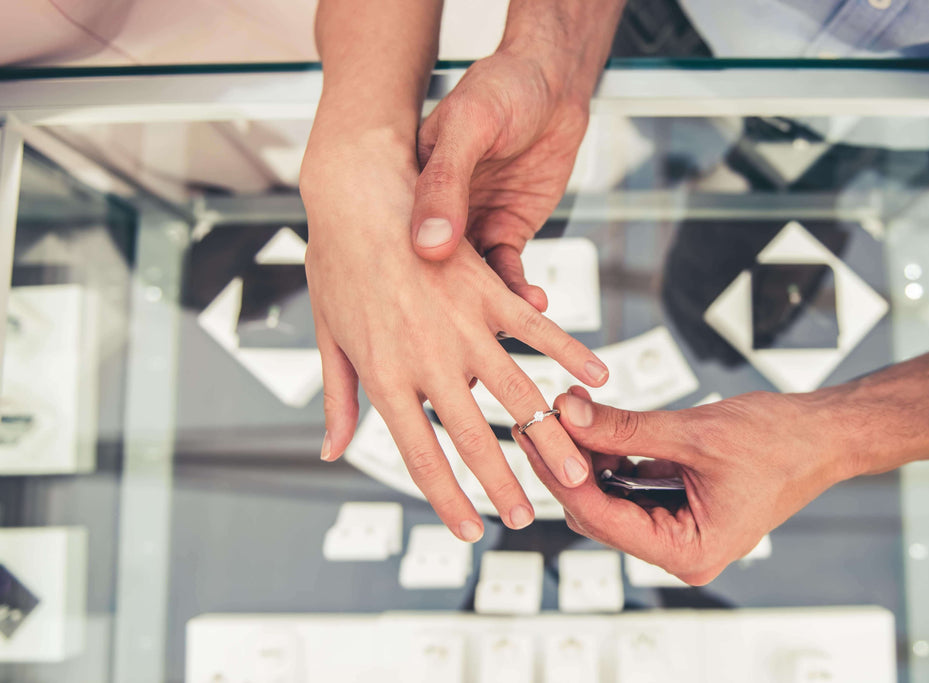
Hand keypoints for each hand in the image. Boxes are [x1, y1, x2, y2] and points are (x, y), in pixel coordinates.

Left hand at [300, 133, 608, 540]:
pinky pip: (538, 329)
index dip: (447, 499)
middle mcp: (429, 359)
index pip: (421, 456)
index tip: (469, 528)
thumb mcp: (329, 336)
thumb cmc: (337, 259)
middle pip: (476, 438)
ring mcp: (463, 324)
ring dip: (550, 437)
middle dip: (505, 485)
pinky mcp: (488, 290)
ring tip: (576, 468)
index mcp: (386, 376)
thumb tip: (332, 449)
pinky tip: (597, 376)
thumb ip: (338, 398)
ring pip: (518, 393)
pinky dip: (571, 353)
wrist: (358, 187)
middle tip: (529, 517)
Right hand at [410, 51, 589, 310]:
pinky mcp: (505, 230)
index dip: (398, 282)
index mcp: (413, 185)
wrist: (552, 82)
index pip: (396, 240)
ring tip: (502, 331)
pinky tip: (531, 303)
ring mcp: (472, 223)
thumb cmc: (502, 89)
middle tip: (448, 347)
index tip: (400, 316)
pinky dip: (517, 291)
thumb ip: (447, 182)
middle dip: (439, 313)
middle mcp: (438, 210)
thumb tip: (430, 244)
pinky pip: (506, 271)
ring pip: (471, 282)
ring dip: (486, 310)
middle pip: (430, 273)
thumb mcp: (468, 126)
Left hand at [516, 386, 853, 583]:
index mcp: (690, 552)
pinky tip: (594, 423)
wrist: (822, 434)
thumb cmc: (781, 443)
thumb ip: (626, 428)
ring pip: (608, 497)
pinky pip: (628, 485)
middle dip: (569, 464)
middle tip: (540, 420)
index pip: (605, 519)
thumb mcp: (693, 433)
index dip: (564, 476)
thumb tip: (570, 414)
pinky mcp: (675, 505)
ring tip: (566, 413)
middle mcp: (680, 549)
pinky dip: (610, 455)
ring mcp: (677, 528)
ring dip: (587, 456)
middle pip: (599, 511)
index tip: (538, 439)